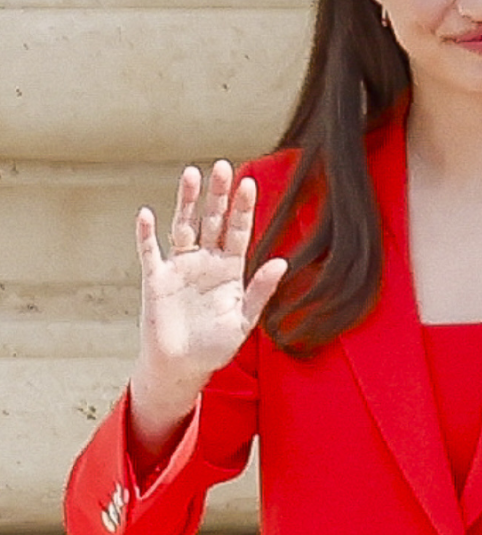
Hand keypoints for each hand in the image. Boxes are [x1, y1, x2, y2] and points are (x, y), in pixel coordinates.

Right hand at [133, 161, 287, 399]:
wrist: (183, 367)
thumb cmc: (216, 346)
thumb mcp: (244, 320)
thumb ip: (260, 291)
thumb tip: (281, 262)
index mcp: (231, 270)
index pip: (239, 231)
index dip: (244, 208)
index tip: (250, 183)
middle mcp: (206, 262)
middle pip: (213, 221)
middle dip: (218, 195)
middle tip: (223, 166)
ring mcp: (181, 268)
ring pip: (184, 227)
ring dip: (186, 202)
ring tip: (192, 174)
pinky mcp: (157, 280)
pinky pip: (150, 252)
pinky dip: (147, 234)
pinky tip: (146, 213)